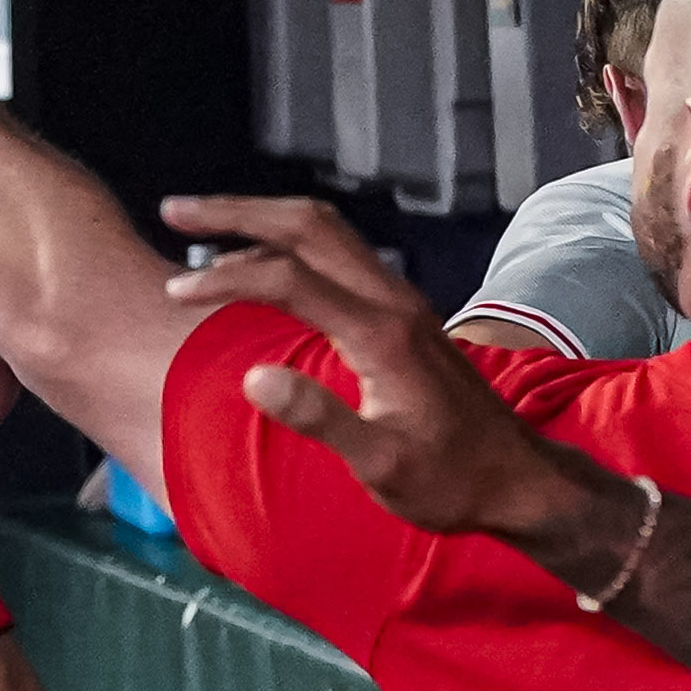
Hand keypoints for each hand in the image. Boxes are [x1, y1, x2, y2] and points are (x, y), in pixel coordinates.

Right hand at [155, 196, 634, 550]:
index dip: (226, 278)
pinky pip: (336, 253)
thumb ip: (319, 418)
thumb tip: (254, 378)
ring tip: (202, 226)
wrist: (517, 478)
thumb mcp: (381, 466)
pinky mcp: (401, 312)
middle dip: (236, 211)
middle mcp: (392, 301)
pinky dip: (286, 242)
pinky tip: (258, 263)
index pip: (290, 277)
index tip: (173, 293)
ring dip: (261, 219)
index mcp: (381, 334)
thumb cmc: (449, 481)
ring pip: (325, 231)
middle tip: (173, 209)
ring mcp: (400, 301)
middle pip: (309, 225)